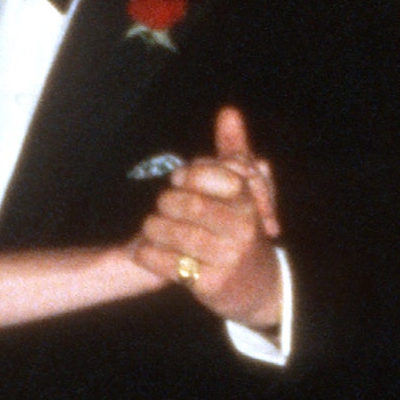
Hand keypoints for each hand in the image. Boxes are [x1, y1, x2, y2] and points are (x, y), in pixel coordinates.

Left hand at [131, 107, 283, 331]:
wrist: (257, 288)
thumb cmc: (240, 230)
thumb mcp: (243, 193)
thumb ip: (234, 152)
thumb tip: (228, 111)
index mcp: (249, 203)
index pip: (218, 177)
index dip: (192, 174)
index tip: (176, 177)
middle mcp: (243, 230)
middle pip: (193, 205)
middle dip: (169, 202)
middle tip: (161, 205)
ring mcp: (228, 258)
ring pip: (180, 235)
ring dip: (155, 228)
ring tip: (150, 226)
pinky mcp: (211, 284)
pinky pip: (172, 265)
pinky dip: (151, 256)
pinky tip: (142, 251)